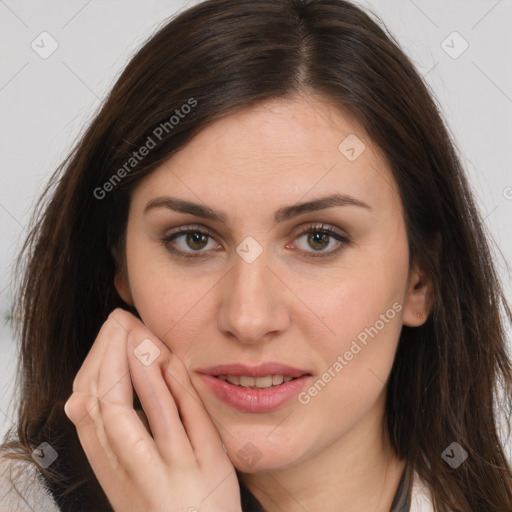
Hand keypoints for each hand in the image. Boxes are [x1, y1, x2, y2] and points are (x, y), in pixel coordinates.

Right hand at [64, 308, 241, 511]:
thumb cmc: (167, 504)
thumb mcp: (133, 475)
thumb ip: (120, 434)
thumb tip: (103, 383)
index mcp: (112, 470)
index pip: (86, 411)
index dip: (94, 367)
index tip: (108, 334)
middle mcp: (133, 472)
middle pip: (104, 408)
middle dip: (108, 357)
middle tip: (119, 321)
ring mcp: (169, 472)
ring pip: (139, 415)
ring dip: (134, 369)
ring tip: (136, 332)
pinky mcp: (205, 470)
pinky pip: (187, 423)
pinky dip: (175, 389)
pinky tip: (172, 361)